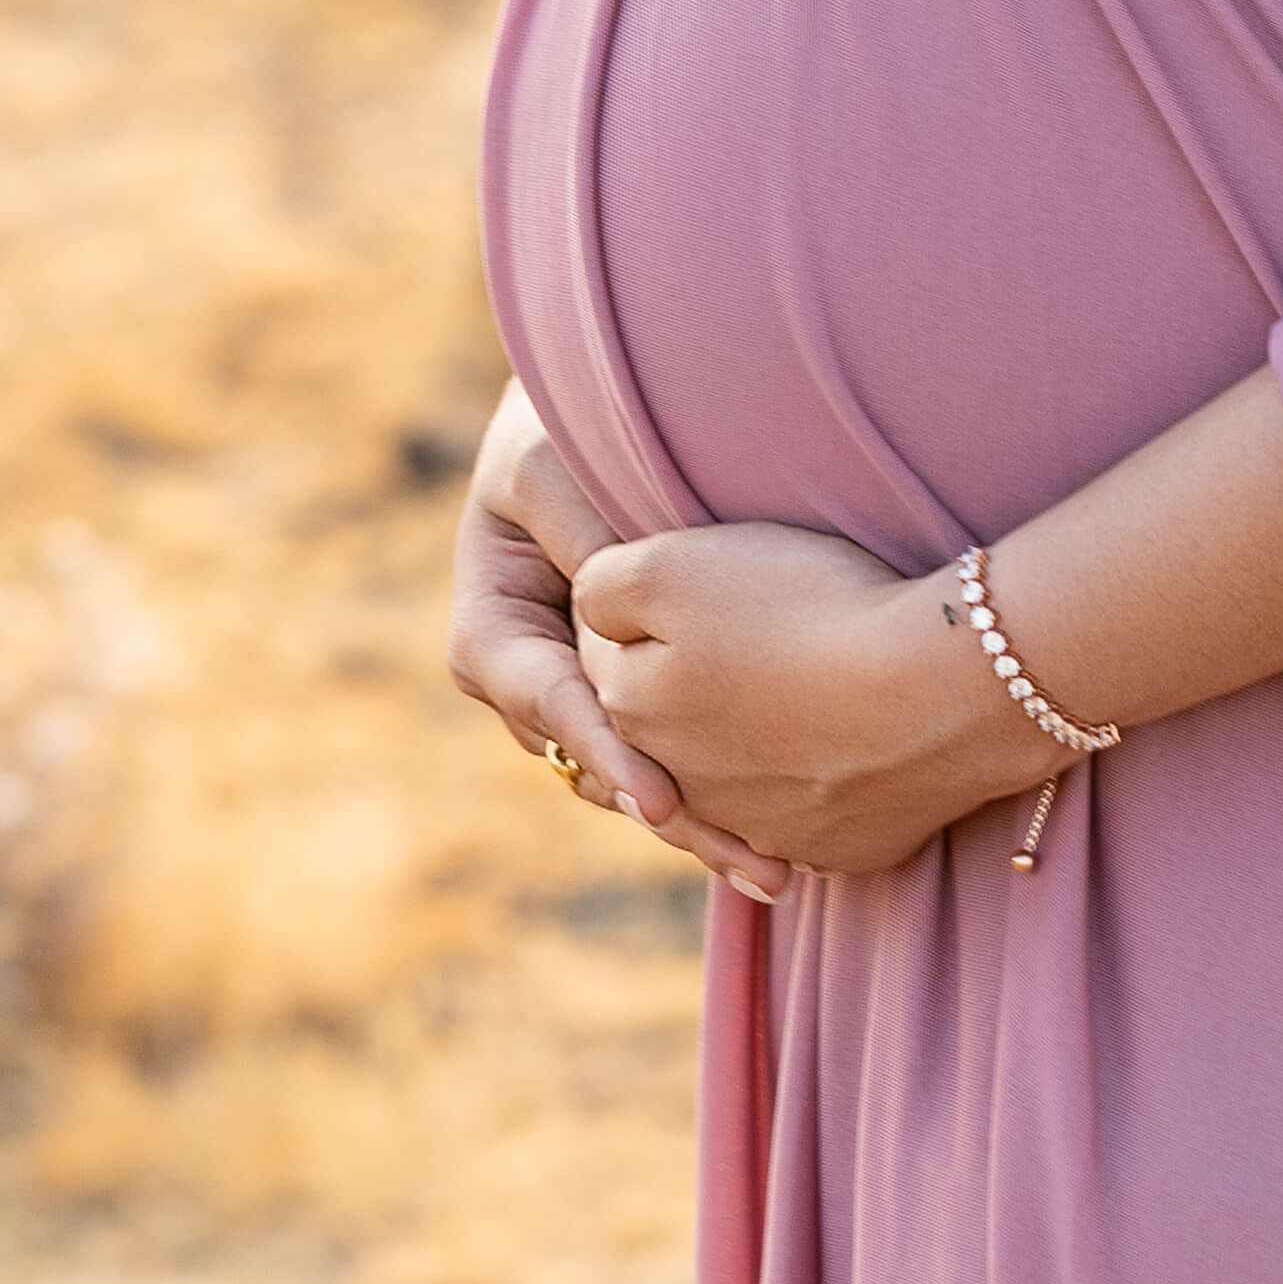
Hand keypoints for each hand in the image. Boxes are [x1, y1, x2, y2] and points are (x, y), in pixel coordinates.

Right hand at [445, 380, 742, 878]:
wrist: (602, 414)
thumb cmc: (561, 423)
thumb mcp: (551, 466)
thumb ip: (578, 538)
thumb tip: (609, 613)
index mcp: (493, 634)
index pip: (547, 702)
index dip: (606, 749)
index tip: (661, 795)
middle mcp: (540, 684)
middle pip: (600, 765)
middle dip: (674, 815)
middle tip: (751, 858)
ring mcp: (594, 698)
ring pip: (643, 775)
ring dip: (709, 825)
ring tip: (779, 869)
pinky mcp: (649, 696)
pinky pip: (681, 754)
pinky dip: (728, 792)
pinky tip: (789, 835)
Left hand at [566, 516, 1064, 884]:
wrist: (941, 687)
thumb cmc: (804, 609)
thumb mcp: (671, 564)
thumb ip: (603, 587)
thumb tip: (590, 611)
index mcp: (634, 713)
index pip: (608, 658)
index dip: (648, 614)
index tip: (700, 582)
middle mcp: (685, 789)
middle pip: (675, 726)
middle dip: (698, 688)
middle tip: (758, 631)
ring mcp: (765, 830)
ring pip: (743, 778)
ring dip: (759, 743)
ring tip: (805, 685)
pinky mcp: (839, 850)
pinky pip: (818, 814)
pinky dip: (825, 784)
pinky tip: (854, 742)